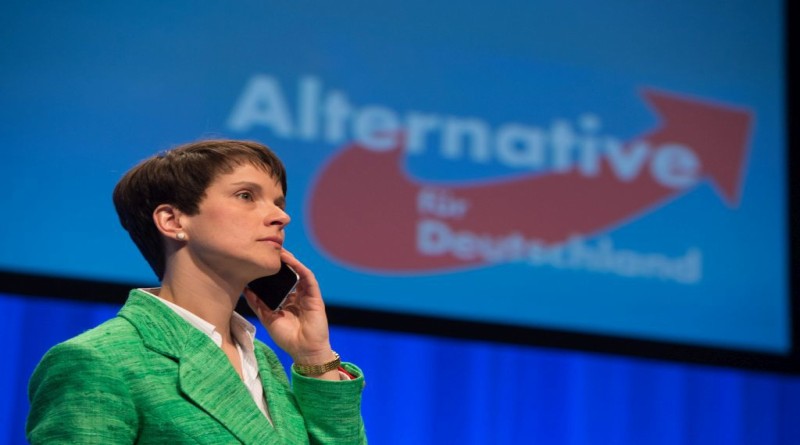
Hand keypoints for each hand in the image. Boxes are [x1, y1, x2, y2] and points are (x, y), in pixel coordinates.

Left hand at [243, 250, 334, 366]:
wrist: (304, 351)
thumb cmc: (287, 338)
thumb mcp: (268, 319)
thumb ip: (258, 305)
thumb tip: (245, 290)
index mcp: (287, 301)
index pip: (279, 282)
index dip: (271, 271)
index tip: (259, 261)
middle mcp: (298, 296)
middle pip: (289, 274)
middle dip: (280, 262)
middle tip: (268, 250)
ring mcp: (307, 295)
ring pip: (299, 272)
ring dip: (290, 261)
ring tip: (278, 251)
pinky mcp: (315, 296)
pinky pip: (308, 278)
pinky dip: (299, 267)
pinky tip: (290, 260)